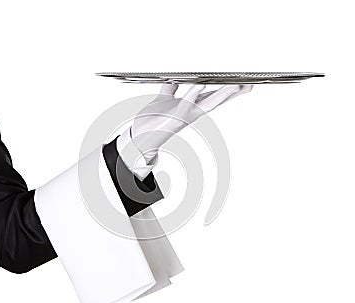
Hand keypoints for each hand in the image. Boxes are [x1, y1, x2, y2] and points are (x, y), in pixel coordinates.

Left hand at [130, 83, 252, 162]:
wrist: (139, 137)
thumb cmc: (151, 121)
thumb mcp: (162, 100)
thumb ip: (170, 90)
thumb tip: (175, 79)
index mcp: (190, 107)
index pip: (212, 97)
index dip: (227, 91)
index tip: (243, 84)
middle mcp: (191, 112)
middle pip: (216, 101)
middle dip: (233, 93)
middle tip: (250, 85)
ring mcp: (185, 115)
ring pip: (208, 103)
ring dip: (223, 94)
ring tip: (237, 84)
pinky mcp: (175, 117)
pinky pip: (186, 103)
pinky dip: (193, 93)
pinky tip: (200, 84)